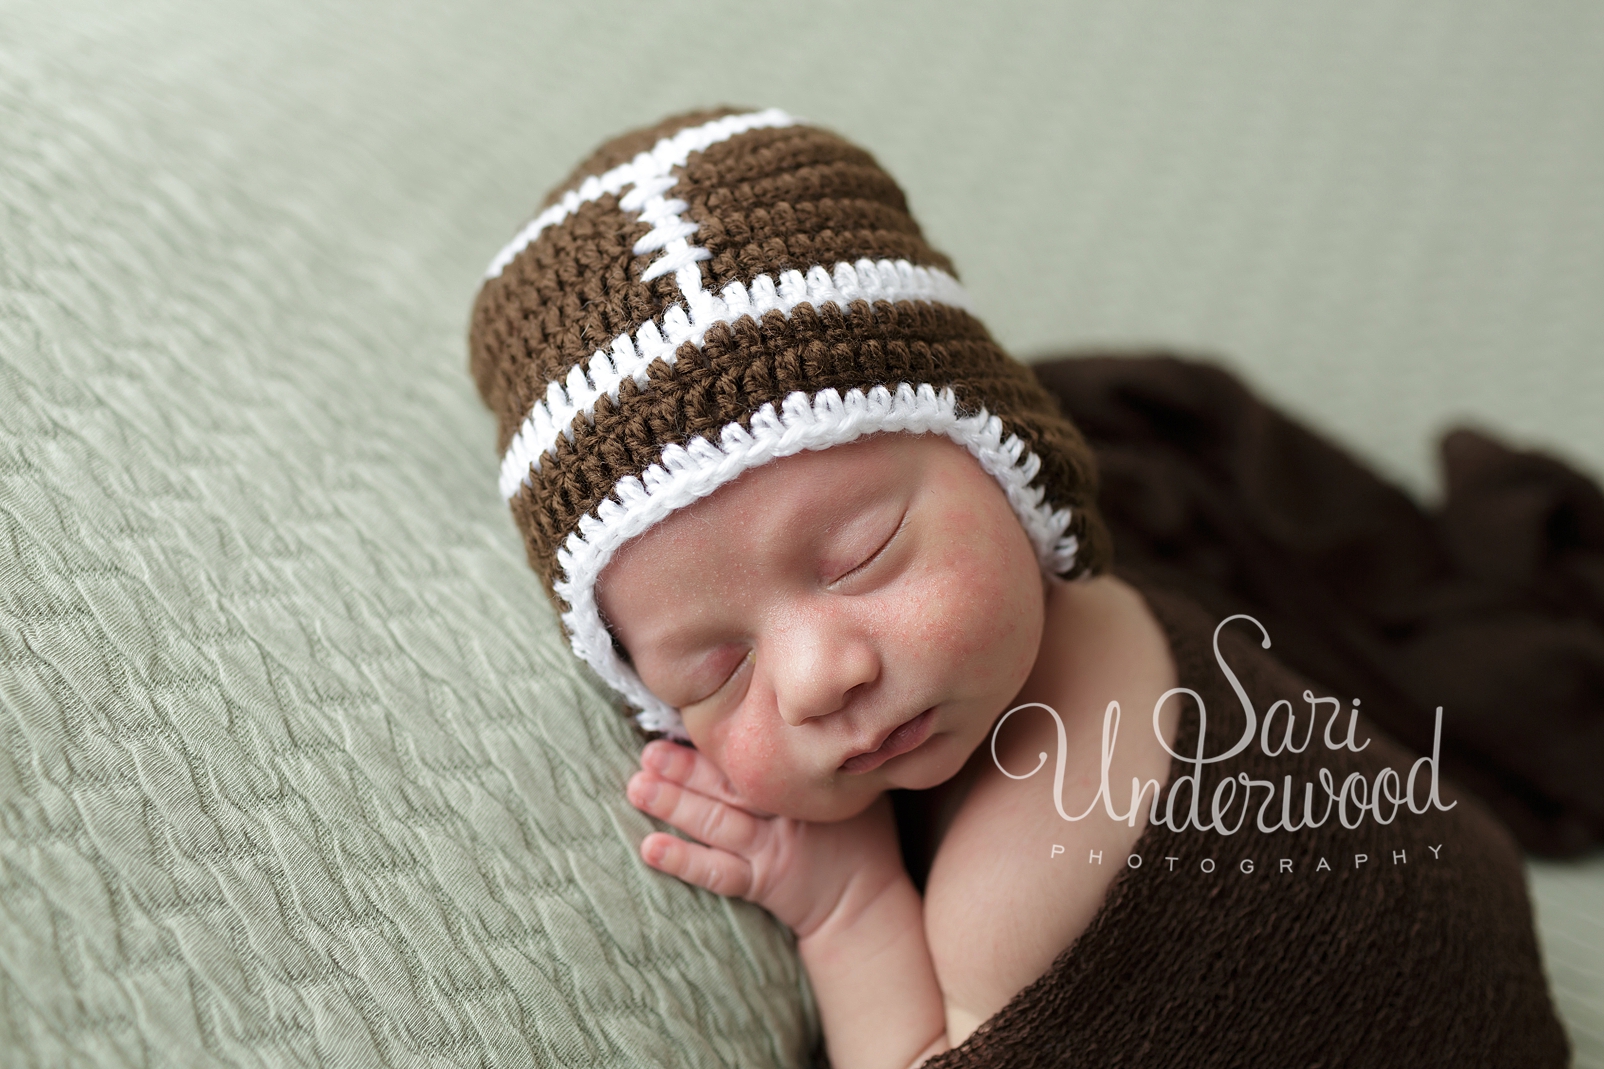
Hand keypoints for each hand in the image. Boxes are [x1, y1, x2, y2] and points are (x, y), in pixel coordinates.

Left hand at [626, 740, 904, 937]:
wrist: (867, 902)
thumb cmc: (861, 836)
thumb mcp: (856, 785)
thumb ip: (828, 753)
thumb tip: (807, 709)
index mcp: (803, 781)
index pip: (755, 752)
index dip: (719, 737)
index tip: (684, 718)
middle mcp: (784, 811)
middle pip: (728, 784)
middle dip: (686, 767)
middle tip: (649, 752)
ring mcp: (770, 848)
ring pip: (716, 821)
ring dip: (674, 803)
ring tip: (639, 786)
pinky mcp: (761, 882)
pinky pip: (718, 872)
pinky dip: (683, 860)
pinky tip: (651, 848)